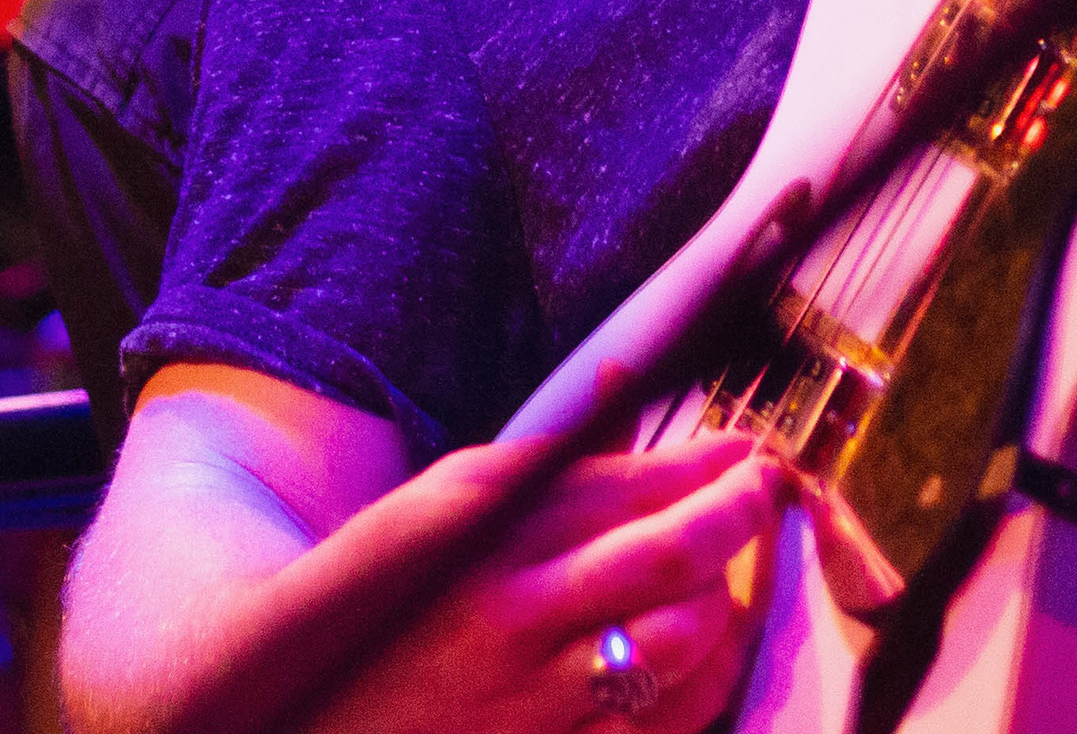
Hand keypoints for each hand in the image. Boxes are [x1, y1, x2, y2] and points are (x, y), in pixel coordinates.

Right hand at [268, 433, 790, 733]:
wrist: (312, 708)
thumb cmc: (387, 598)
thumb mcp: (446, 506)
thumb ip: (543, 455)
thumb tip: (619, 377)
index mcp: (487, 535)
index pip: (624, 483)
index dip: (702, 462)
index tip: (743, 448)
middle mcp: (515, 612)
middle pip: (666, 555)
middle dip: (736, 514)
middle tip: (764, 491)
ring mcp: (534, 695)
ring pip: (678, 640)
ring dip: (726, 599)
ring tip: (731, 571)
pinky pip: (661, 724)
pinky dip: (706, 681)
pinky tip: (709, 649)